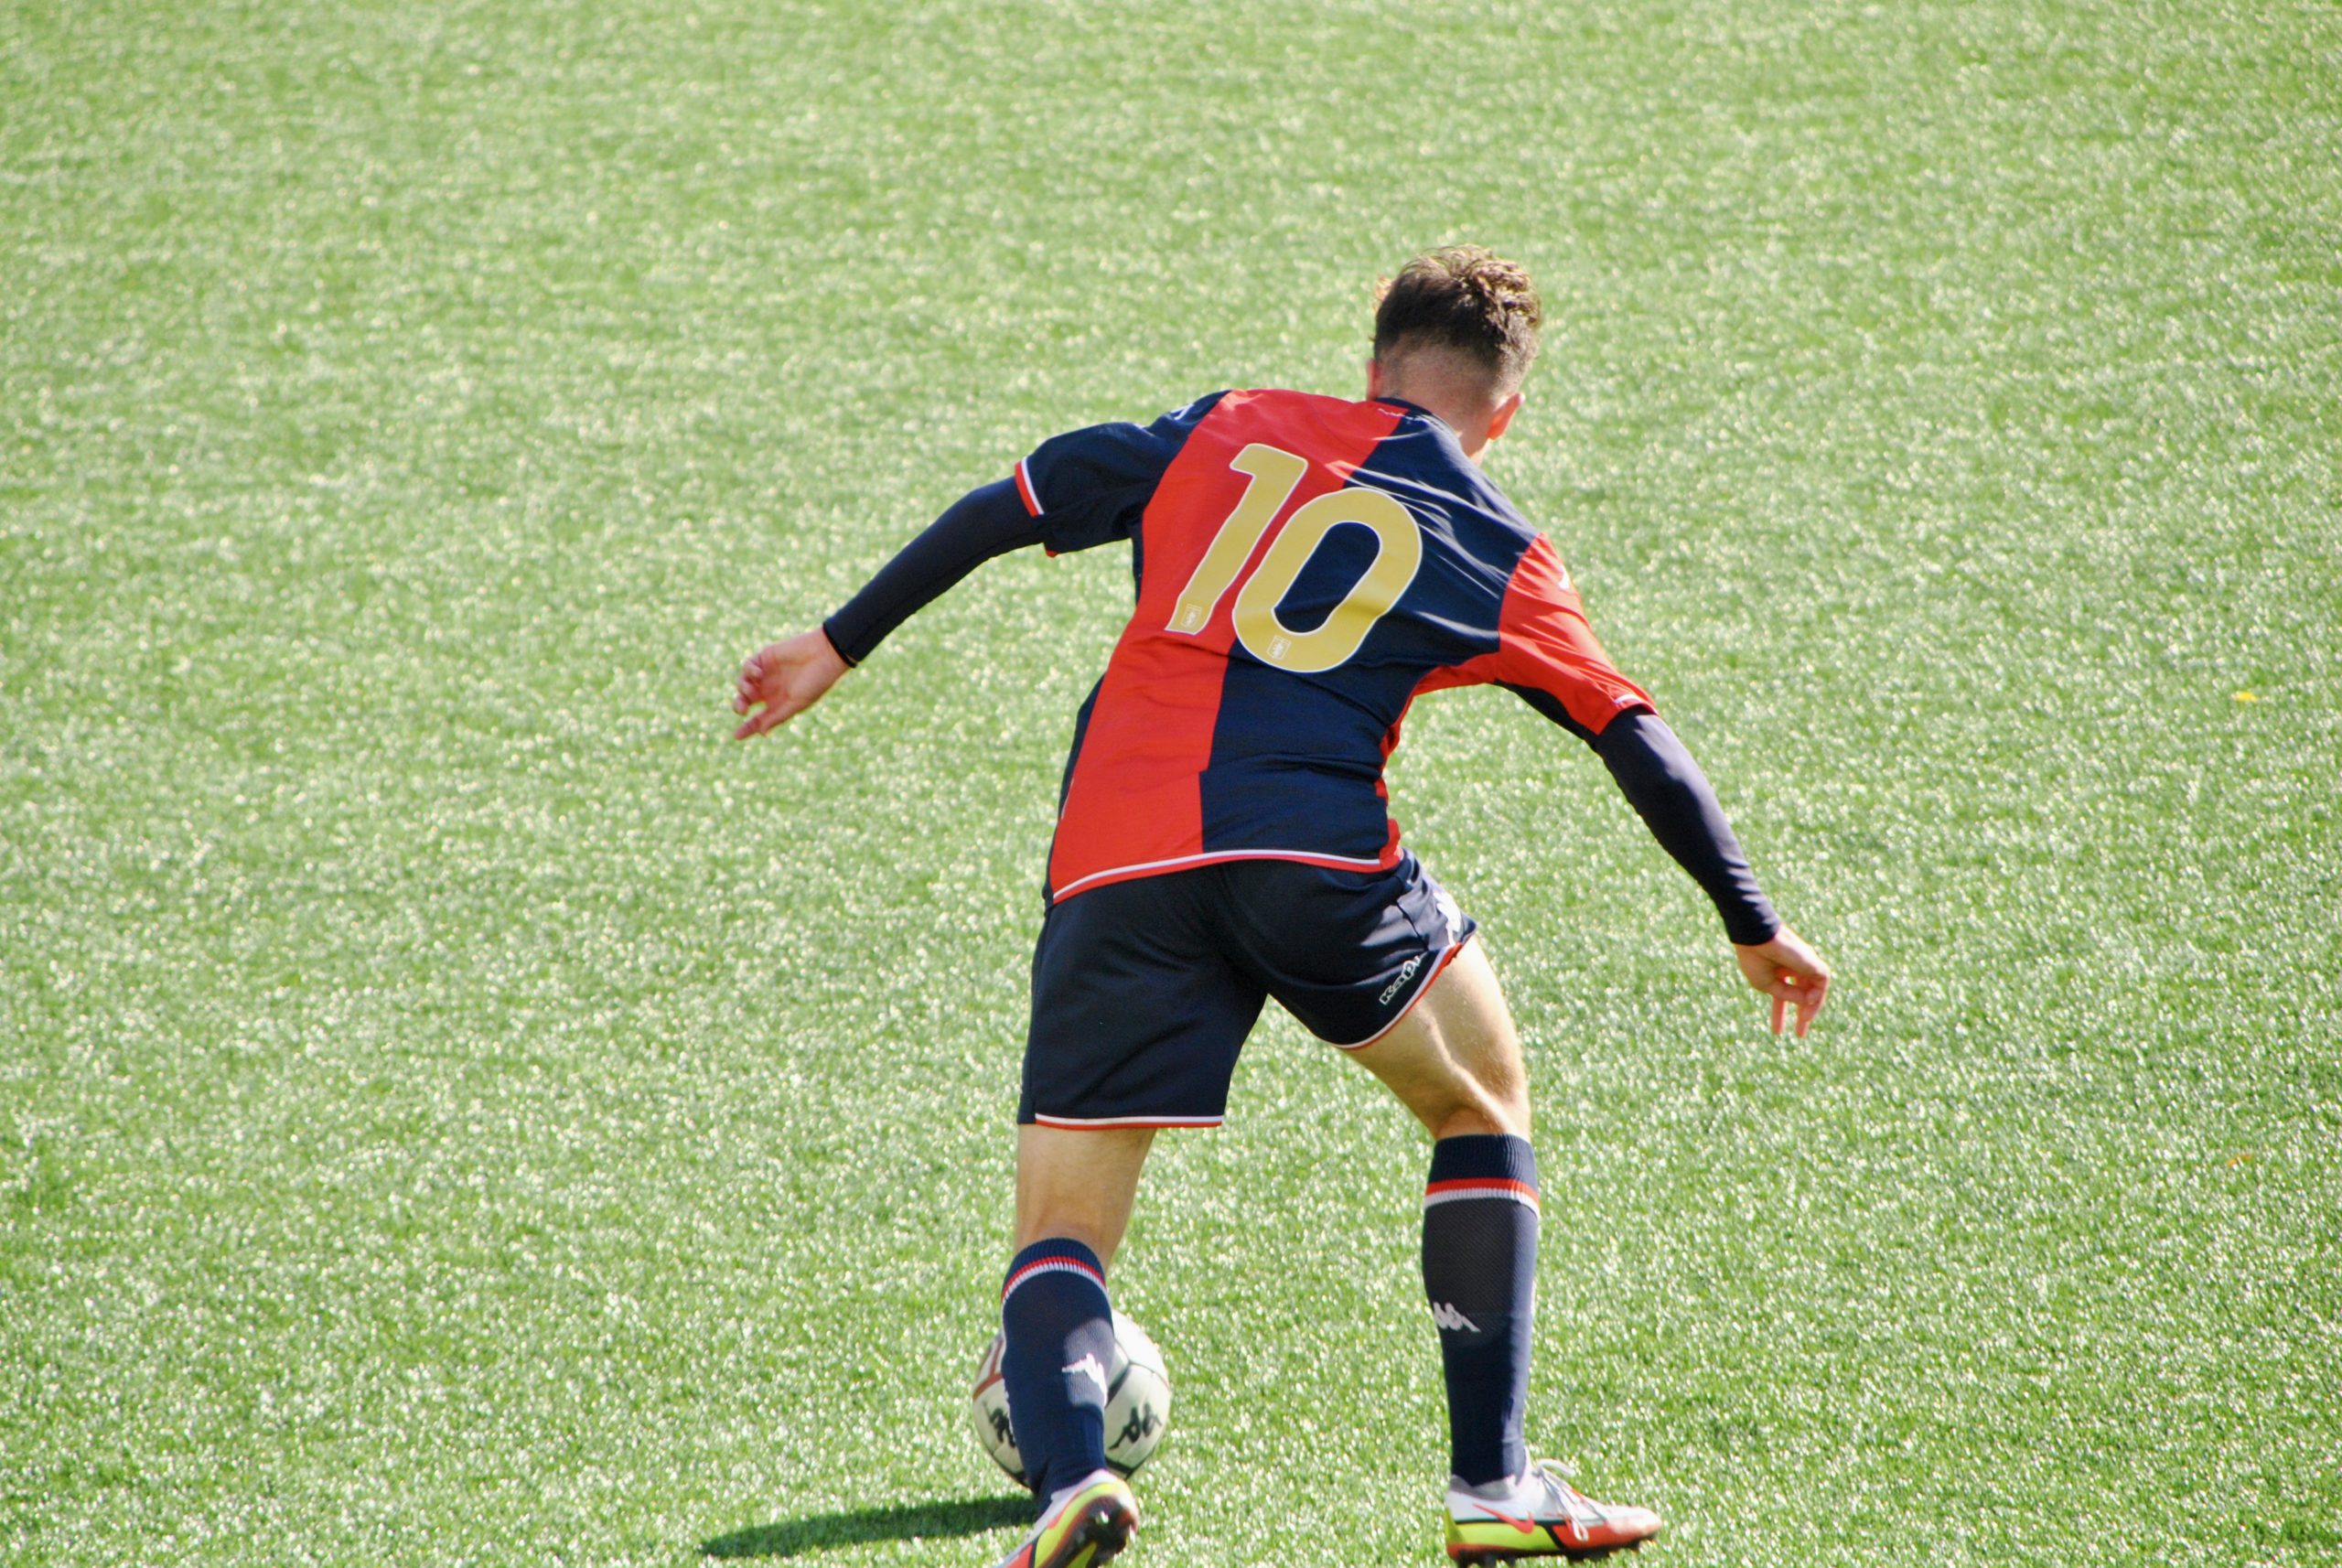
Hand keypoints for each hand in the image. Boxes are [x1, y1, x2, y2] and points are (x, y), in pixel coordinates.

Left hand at [732, 629, 849, 738]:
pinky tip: (759, 674)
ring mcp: (766, 674)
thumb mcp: (797, 703)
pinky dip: (748, 671)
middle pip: (745, 701)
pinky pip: (747, 666)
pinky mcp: (765, 657)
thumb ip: (777, 716)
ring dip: (742, 689)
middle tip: (743, 710)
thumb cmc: (814, 682)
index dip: (747, 728)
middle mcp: (769, 690)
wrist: (824, 654)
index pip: (758, 719)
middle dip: (739, 706)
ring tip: (752, 691)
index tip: (737, 736)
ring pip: (742, 684)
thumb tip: (761, 732)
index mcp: (778, 704)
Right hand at [1734, 925, 1831, 1037]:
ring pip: (1815, 989)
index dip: (1781, 1014)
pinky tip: (1807, 1000)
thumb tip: (1807, 1002)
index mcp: (1779, 971)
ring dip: (1812, 1007)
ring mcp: (1805, 963)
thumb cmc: (1755, 959)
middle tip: (1800, 1034)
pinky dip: (1817, 993)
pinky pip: (1821, 981)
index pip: (1784, 995)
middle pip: (1804, 994)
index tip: (1778, 1033)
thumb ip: (1786, 995)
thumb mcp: (1767, 984)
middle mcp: (1794, 967)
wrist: (1756, 937)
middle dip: (1803, 1014)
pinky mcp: (1812, 960)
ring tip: (1803, 1020)